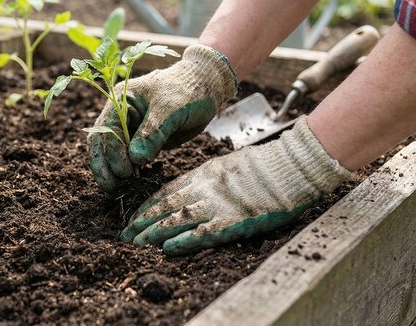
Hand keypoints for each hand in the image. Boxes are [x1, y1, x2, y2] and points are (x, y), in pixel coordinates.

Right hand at [89, 44, 237, 191]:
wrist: (206, 88)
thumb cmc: (187, 90)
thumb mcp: (170, 109)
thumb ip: (152, 133)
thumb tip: (135, 159)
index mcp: (121, 100)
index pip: (107, 130)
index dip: (112, 153)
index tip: (124, 173)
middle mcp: (120, 114)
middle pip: (102, 143)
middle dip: (104, 166)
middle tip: (110, 188)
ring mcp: (130, 127)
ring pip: (112, 152)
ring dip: (113, 170)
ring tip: (117, 189)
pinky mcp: (142, 139)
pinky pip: (129, 157)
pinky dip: (128, 169)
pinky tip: (131, 183)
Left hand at [121, 117, 351, 254]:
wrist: (290, 168)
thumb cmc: (263, 166)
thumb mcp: (227, 166)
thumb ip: (206, 178)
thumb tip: (188, 190)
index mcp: (203, 174)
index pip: (166, 191)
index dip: (147, 206)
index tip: (132, 217)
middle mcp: (204, 189)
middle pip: (165, 206)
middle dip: (143, 222)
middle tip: (125, 235)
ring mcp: (218, 205)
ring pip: (177, 220)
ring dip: (154, 233)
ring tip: (136, 244)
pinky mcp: (233, 221)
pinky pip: (203, 233)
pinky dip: (183, 241)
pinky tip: (167, 249)